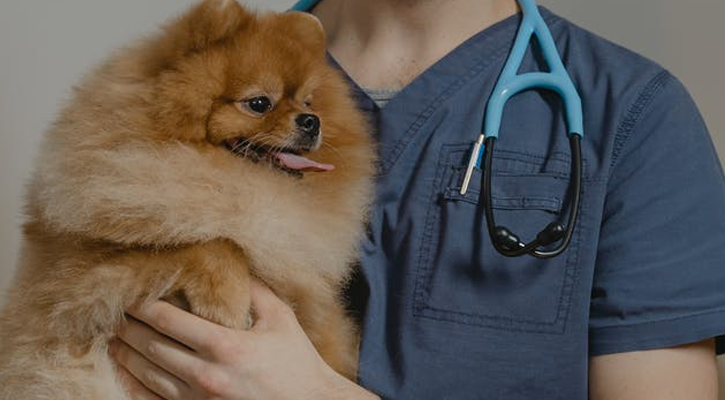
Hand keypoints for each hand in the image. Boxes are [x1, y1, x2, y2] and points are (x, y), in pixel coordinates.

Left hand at [108, 278, 377, 399]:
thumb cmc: (297, 362)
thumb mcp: (280, 319)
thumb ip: (254, 290)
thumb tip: (232, 263)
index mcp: (224, 346)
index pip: (168, 320)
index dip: (143, 305)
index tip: (130, 294)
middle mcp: (205, 375)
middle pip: (150, 347)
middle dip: (128, 329)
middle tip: (114, 314)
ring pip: (148, 377)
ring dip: (126, 357)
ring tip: (114, 341)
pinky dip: (136, 388)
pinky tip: (127, 376)